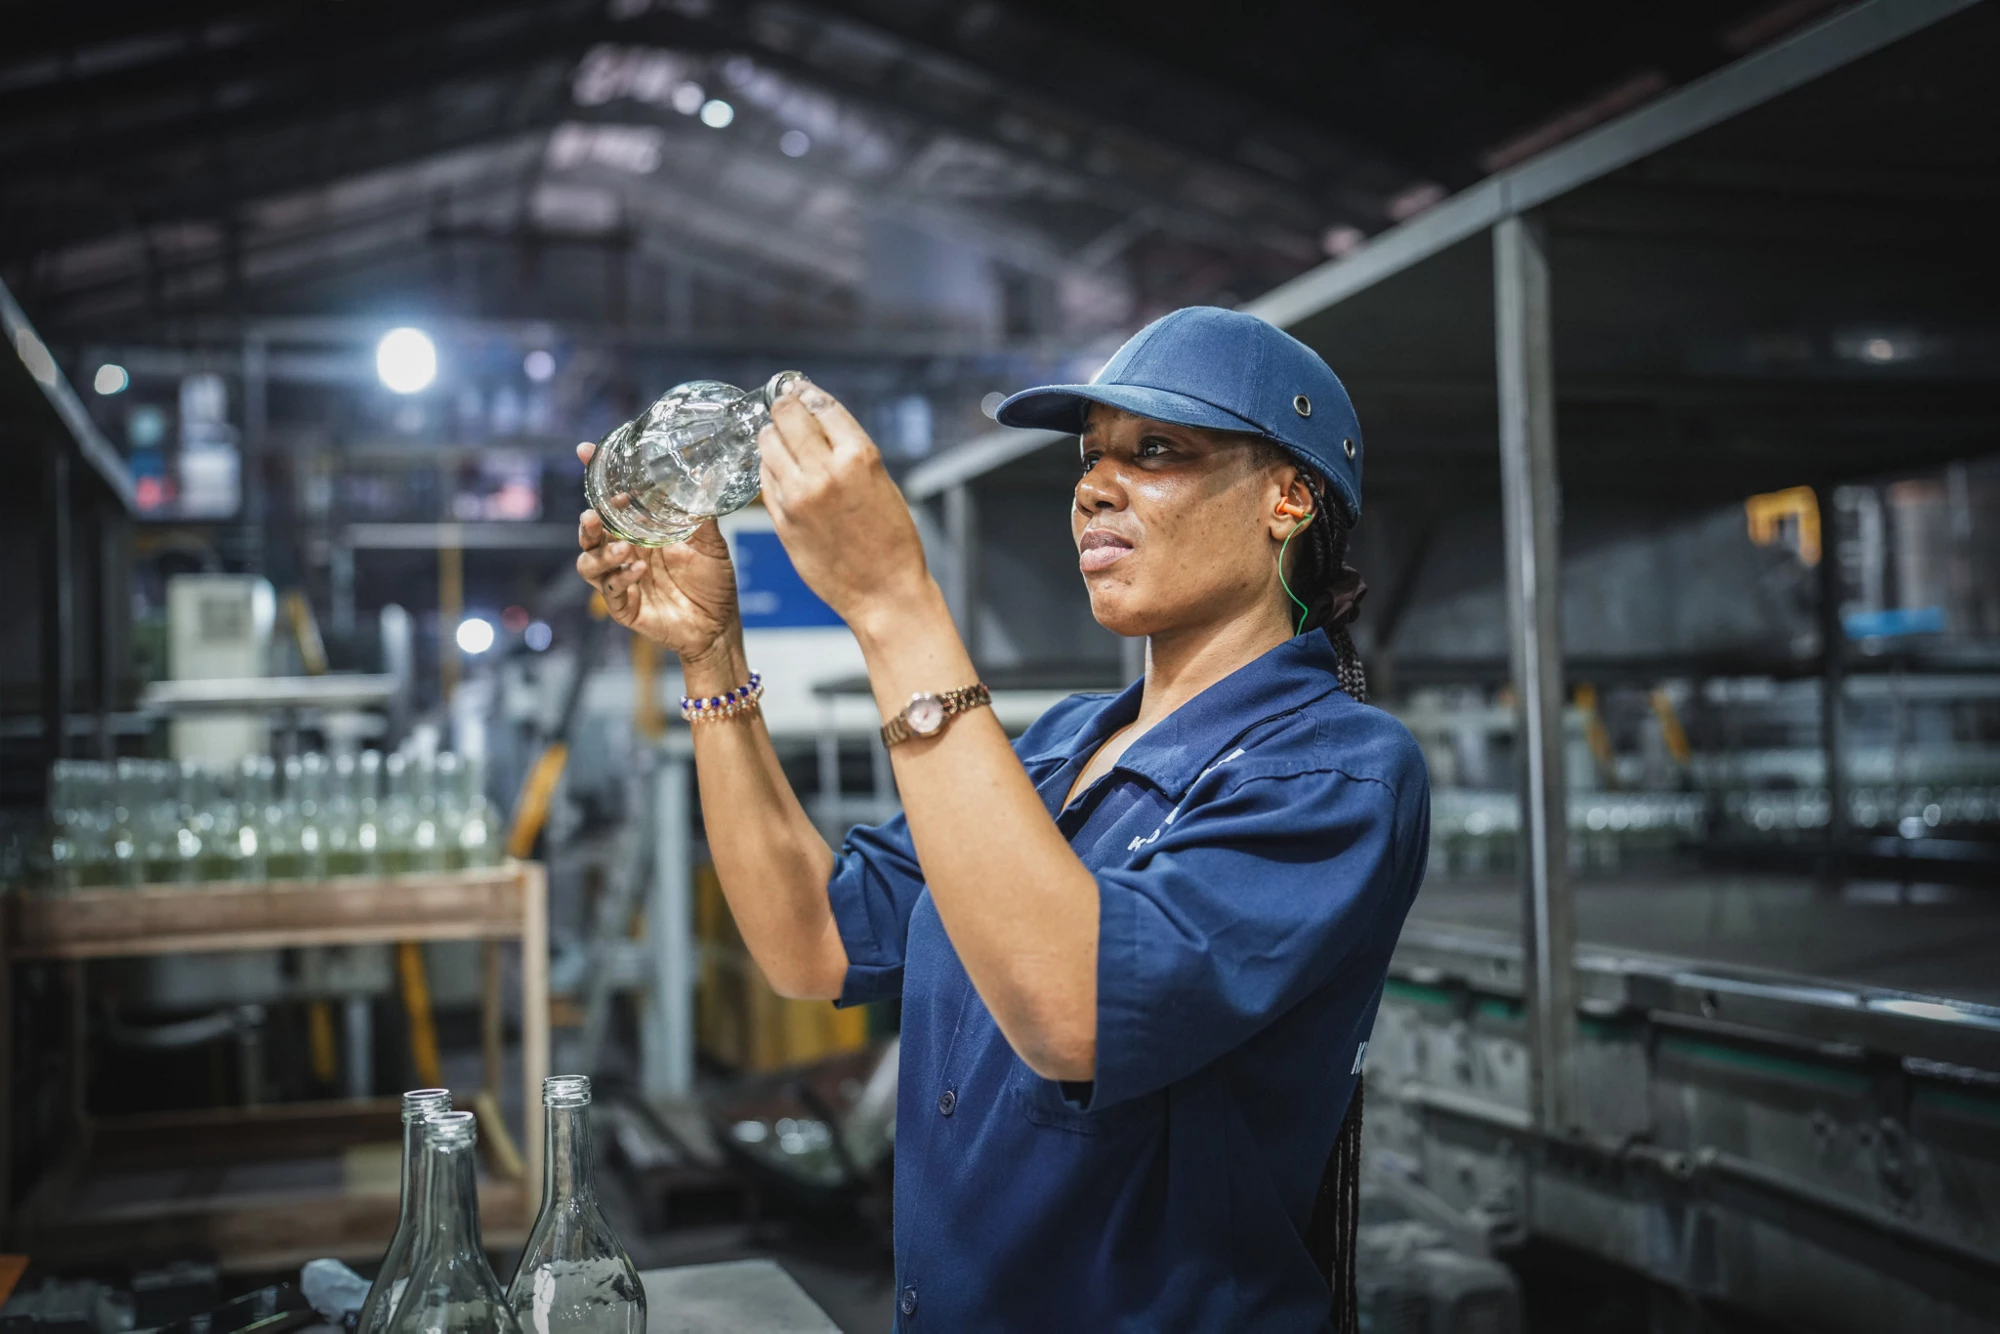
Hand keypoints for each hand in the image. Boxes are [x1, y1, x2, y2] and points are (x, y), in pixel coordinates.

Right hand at [574, 442, 740, 662]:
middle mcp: (625, 552)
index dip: (595, 477)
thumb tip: (708, 475)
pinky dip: (621, 577)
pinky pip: (610, 590)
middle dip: (587, 523)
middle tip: (595, 515)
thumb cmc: (713, 581)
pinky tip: (638, 570)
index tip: (584, 452)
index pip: (610, 502)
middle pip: (589, 533)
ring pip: (588, 563)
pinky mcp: (624, 606)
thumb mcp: (710, 543)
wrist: (719, 624)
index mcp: (640, 531)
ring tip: (623, 549)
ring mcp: (621, 579)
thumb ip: (702, 513)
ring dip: (601, 553)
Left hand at [759, 378, 931, 638]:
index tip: (795, 387)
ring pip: (766, 444)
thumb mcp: (881, 483)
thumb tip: (815, 423)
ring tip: (780, 441)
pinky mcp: (782, 519)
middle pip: (785, 416)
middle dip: (782, 407)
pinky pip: (765, 478)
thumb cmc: (892, 541)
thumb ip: (848, 452)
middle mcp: (824, 471)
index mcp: (858, 456)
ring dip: (771, 437)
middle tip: (781, 406)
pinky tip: (781, 471)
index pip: (820, 405)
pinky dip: (770, 469)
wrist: (884, 592)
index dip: (804, 392)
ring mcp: (798, 495)